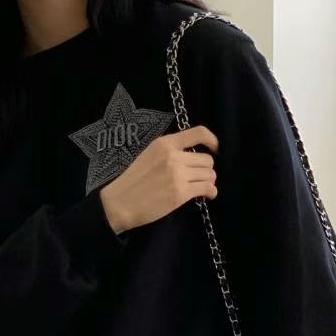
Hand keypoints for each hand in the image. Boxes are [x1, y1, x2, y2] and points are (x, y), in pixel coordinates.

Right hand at [100, 125, 218, 234]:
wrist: (120, 202)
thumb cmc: (133, 181)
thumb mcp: (149, 155)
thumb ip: (169, 152)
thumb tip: (190, 157)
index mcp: (165, 143)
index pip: (198, 132)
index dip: (212, 140)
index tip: (215, 149)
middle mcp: (174, 156)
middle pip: (207, 160)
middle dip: (207, 170)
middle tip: (200, 178)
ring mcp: (178, 175)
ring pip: (209, 174)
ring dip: (209, 181)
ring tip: (202, 187)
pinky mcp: (180, 193)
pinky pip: (207, 188)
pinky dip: (212, 192)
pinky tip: (209, 195)